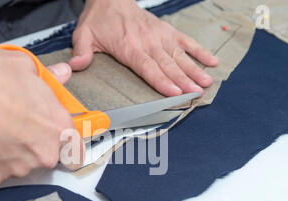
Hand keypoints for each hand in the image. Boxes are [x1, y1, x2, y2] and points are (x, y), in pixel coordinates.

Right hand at [0, 22, 83, 185]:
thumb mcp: (27, 68)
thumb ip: (49, 80)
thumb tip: (61, 74)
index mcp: (58, 127)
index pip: (73, 149)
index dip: (61, 145)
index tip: (54, 143)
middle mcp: (42, 153)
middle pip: (40, 157)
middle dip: (28, 145)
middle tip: (9, 126)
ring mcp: (17, 168)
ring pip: (14, 165)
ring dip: (4, 153)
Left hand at [69, 0, 218, 95]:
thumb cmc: (99, 20)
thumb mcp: (84, 34)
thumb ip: (82, 51)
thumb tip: (75, 66)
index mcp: (129, 48)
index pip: (148, 68)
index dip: (162, 81)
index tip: (176, 92)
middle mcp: (148, 43)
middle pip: (168, 66)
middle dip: (183, 81)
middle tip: (196, 94)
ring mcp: (160, 37)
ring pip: (179, 56)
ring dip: (194, 70)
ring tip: (207, 83)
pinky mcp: (167, 31)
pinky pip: (185, 42)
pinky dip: (199, 51)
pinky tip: (211, 62)